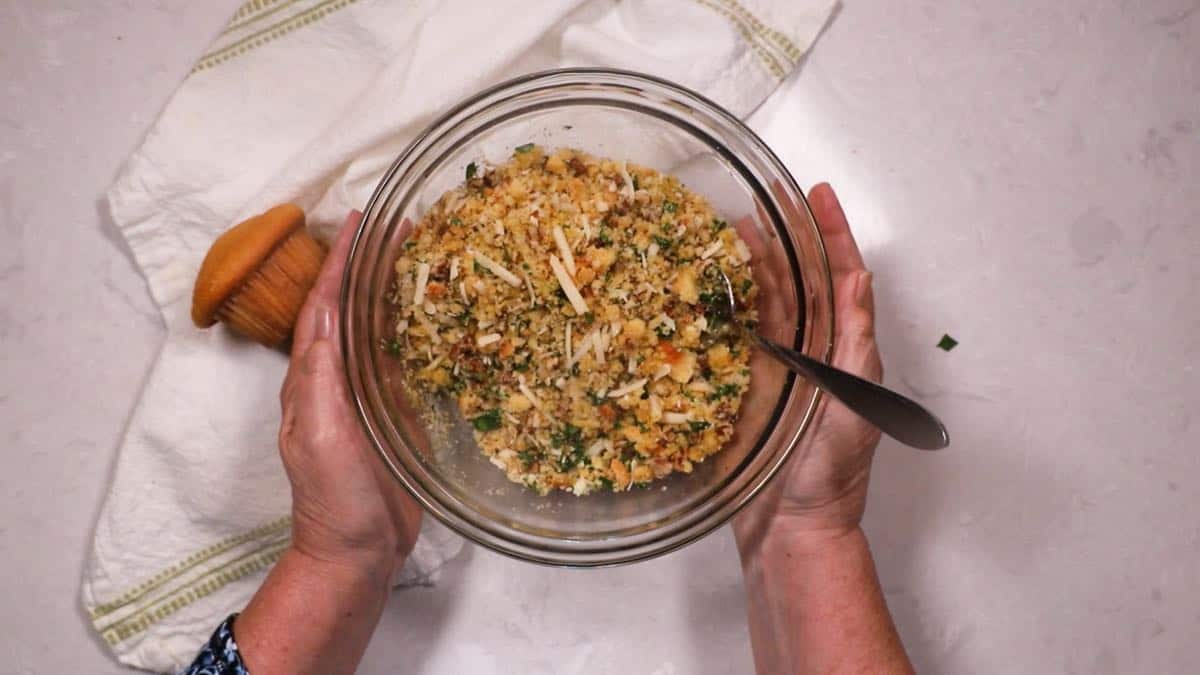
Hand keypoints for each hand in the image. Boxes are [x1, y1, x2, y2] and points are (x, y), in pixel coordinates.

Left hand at [279, 210, 421, 574]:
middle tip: (397, 227)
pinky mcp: (392, 413)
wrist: (357, 550)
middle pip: (348, 307)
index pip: (322, 305)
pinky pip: (399, 359)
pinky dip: (411, 328)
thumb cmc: (333, 498)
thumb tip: (327, 319)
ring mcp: (364, 395)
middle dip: (366, 265)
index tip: (359, 222)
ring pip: (375, 328)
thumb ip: (320, 380)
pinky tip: (432, 316)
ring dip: (389, 290)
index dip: (337, 263)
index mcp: (311, 378)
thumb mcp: (319, 436)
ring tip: (416, 256)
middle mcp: (335, 378)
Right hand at [735, 183, 881, 546]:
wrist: (791, 526)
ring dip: (756, 260)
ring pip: (768, 299)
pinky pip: (736, 332)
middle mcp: (813, 348)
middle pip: (801, 278)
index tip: (819, 194)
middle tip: (766, 195)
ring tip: (736, 224)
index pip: (842, 277)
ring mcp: (777, 364)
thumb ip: (854, 343)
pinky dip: (727, 301)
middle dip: (788, 235)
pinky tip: (713, 276)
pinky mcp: (744, 383)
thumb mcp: (855, 404)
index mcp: (847, 348)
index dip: (832, 233)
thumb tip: (858, 280)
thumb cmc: (830, 474)